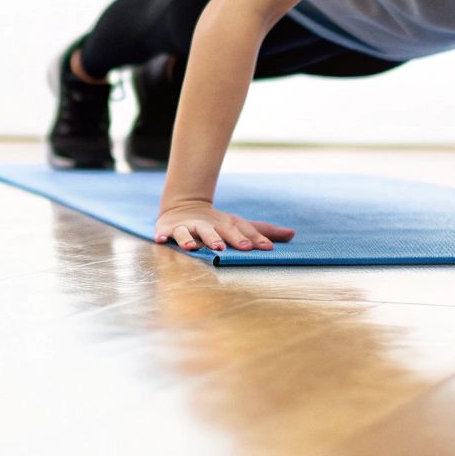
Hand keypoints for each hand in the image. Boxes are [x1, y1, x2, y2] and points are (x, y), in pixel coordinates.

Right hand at [154, 201, 294, 252]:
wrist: (184, 207)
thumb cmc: (217, 224)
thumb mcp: (238, 225)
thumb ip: (262, 232)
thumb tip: (293, 234)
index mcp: (226, 225)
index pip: (242, 231)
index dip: (253, 239)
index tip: (267, 247)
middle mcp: (208, 225)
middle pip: (216, 231)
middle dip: (220, 239)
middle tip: (225, 247)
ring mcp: (188, 227)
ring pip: (189, 233)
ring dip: (191, 239)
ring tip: (192, 248)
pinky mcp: (169, 229)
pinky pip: (166, 233)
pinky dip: (163, 235)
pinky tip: (161, 239)